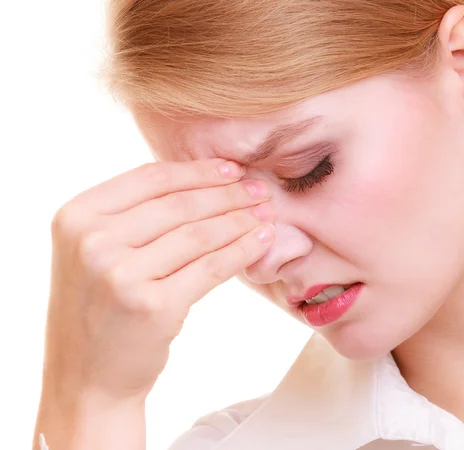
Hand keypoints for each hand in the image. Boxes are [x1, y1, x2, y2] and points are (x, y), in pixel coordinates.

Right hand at [44, 159, 274, 399]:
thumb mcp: (96, 252)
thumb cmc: (100, 309)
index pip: (150, 178)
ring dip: (241, 220)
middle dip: (228, 194)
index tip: (233, 168)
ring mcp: (120, 274)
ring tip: (266, 214)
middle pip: (179, 204)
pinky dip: (241, 251)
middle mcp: (92, 241)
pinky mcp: (152, 306)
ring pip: (199, 234)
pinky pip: (210, 267)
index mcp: (76, 216)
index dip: (198, 171)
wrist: (87, 378)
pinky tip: (262, 241)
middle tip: (260, 189)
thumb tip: (204, 181)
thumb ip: (133, 216)